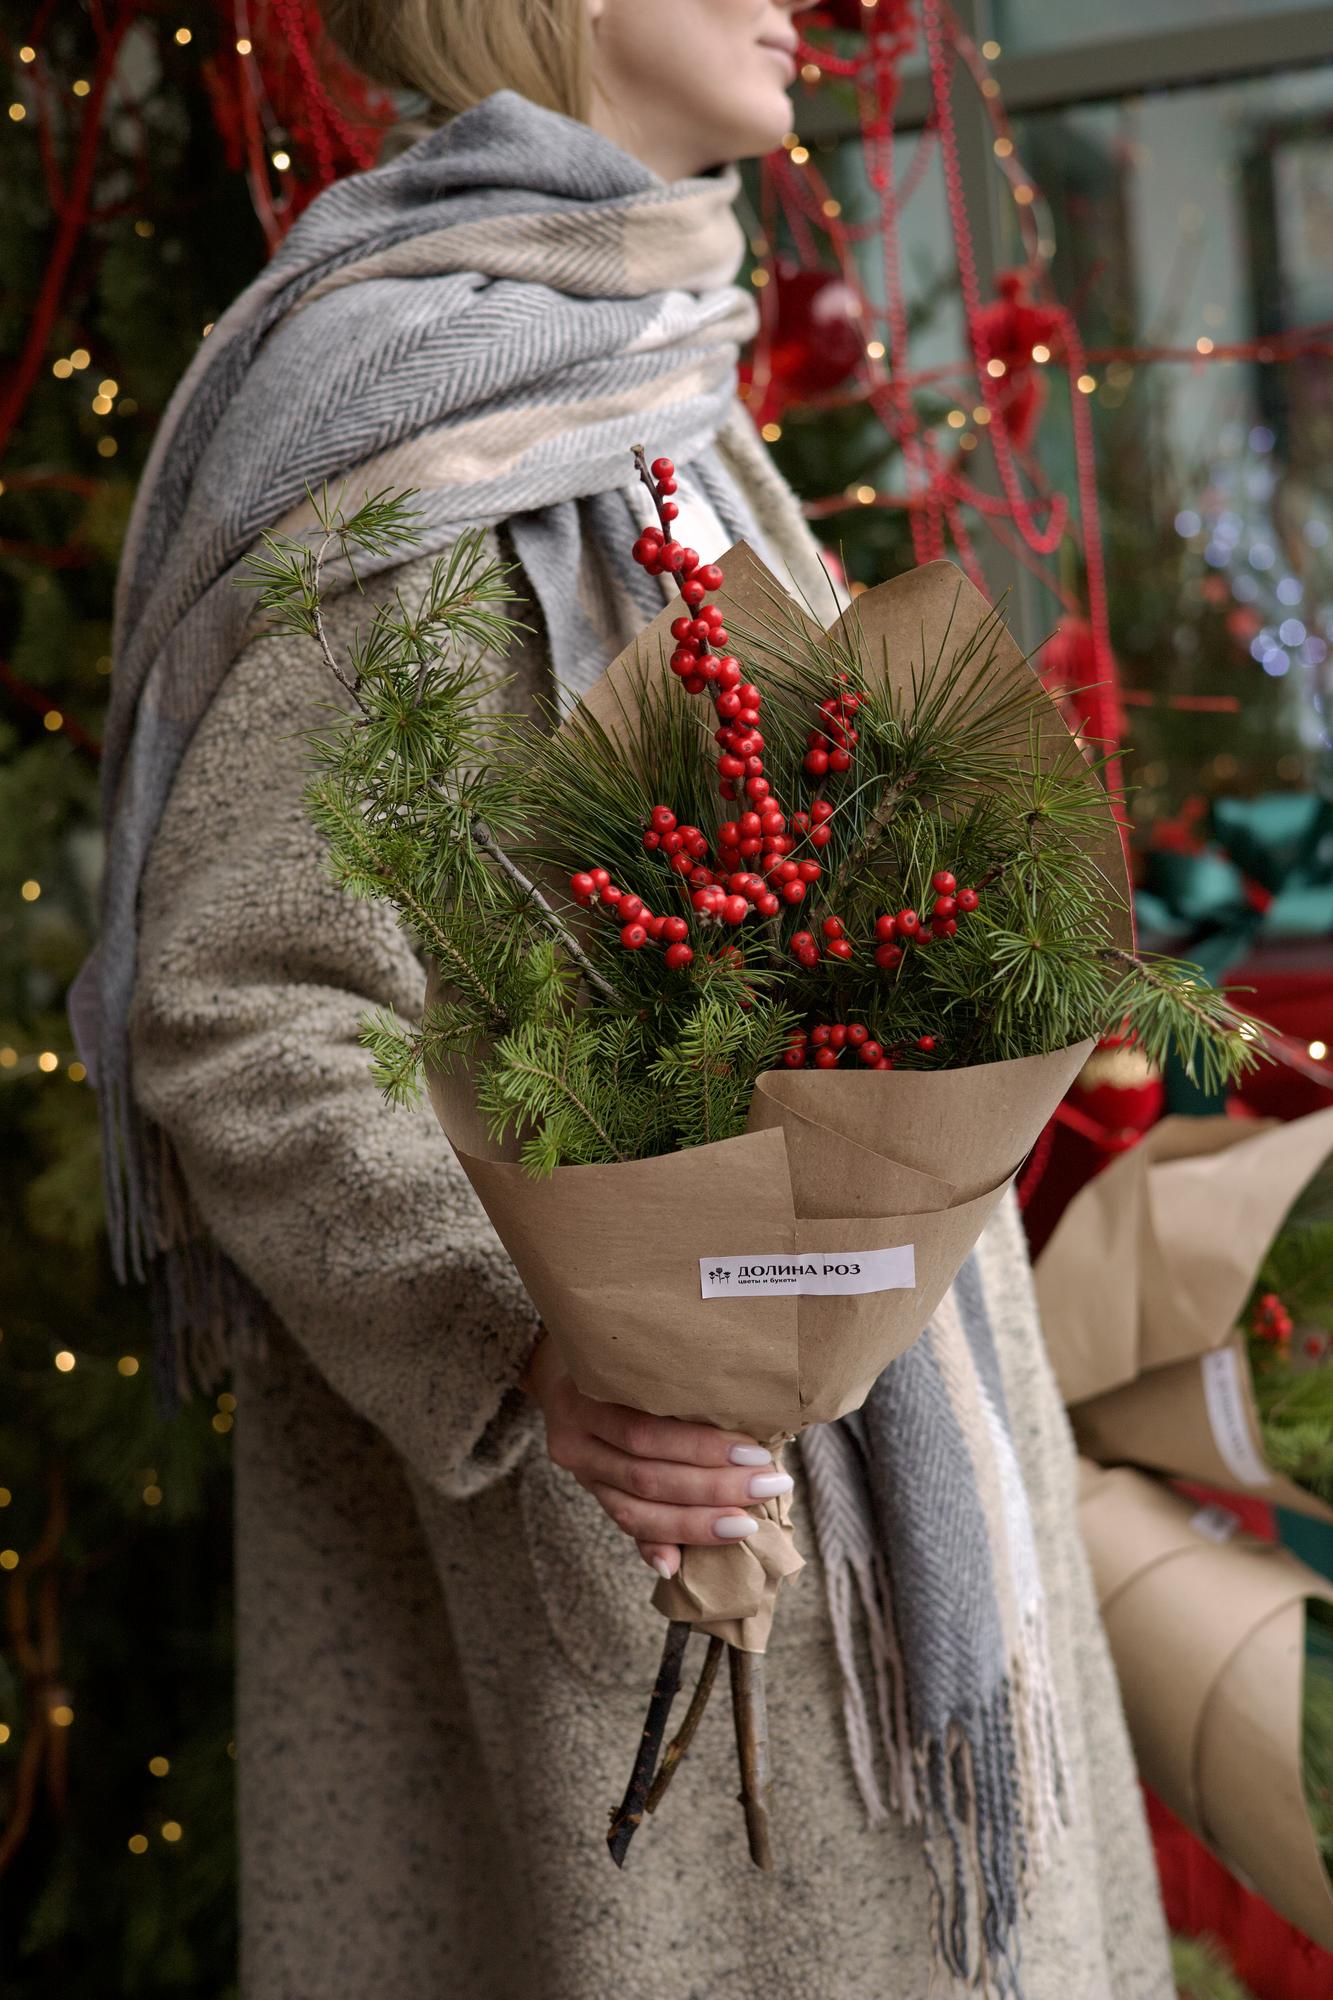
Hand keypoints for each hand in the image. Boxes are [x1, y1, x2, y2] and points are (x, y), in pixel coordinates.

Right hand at [519, 1332, 791, 1579]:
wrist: (561, 1372)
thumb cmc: (619, 1361)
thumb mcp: (637, 1363)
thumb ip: (675, 1392)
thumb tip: (745, 1426)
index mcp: (585, 1397)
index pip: (646, 1434)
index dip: (701, 1449)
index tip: (755, 1452)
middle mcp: (574, 1438)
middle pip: (646, 1476)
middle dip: (712, 1487)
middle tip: (766, 1484)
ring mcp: (578, 1470)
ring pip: (635, 1511)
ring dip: (696, 1521)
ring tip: (746, 1520)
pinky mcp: (588, 1492)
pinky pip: (624, 1525)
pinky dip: (655, 1544)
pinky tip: (681, 1565)